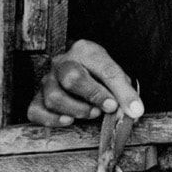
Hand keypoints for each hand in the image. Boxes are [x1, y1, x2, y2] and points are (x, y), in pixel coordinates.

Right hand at [27, 39, 143, 127]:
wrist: (75, 71)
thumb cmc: (97, 75)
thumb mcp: (115, 75)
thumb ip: (125, 92)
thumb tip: (135, 112)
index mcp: (84, 51)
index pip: (103, 67)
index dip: (116, 89)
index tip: (124, 106)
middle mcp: (61, 63)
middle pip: (71, 78)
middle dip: (93, 96)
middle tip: (108, 108)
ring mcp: (46, 81)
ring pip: (54, 97)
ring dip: (76, 110)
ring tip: (91, 113)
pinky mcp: (36, 98)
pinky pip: (36, 110)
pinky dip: (52, 119)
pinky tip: (68, 120)